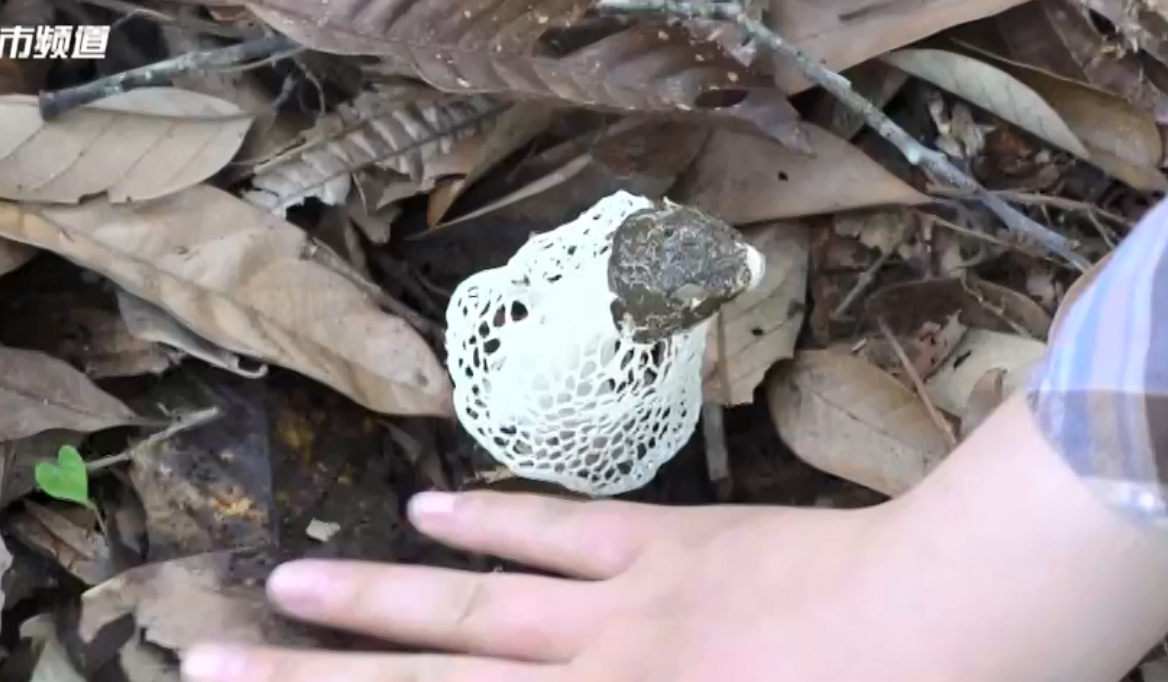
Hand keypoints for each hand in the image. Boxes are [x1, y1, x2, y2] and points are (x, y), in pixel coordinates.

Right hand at [179, 401, 1167, 681]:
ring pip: (468, 605)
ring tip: (285, 581)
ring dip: (372, 596)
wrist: (960, 631)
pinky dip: (491, 518)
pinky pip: (560, 535)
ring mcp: (623, 617)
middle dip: (311, 680)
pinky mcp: (674, 551)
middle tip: (207, 658)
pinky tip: (432, 504)